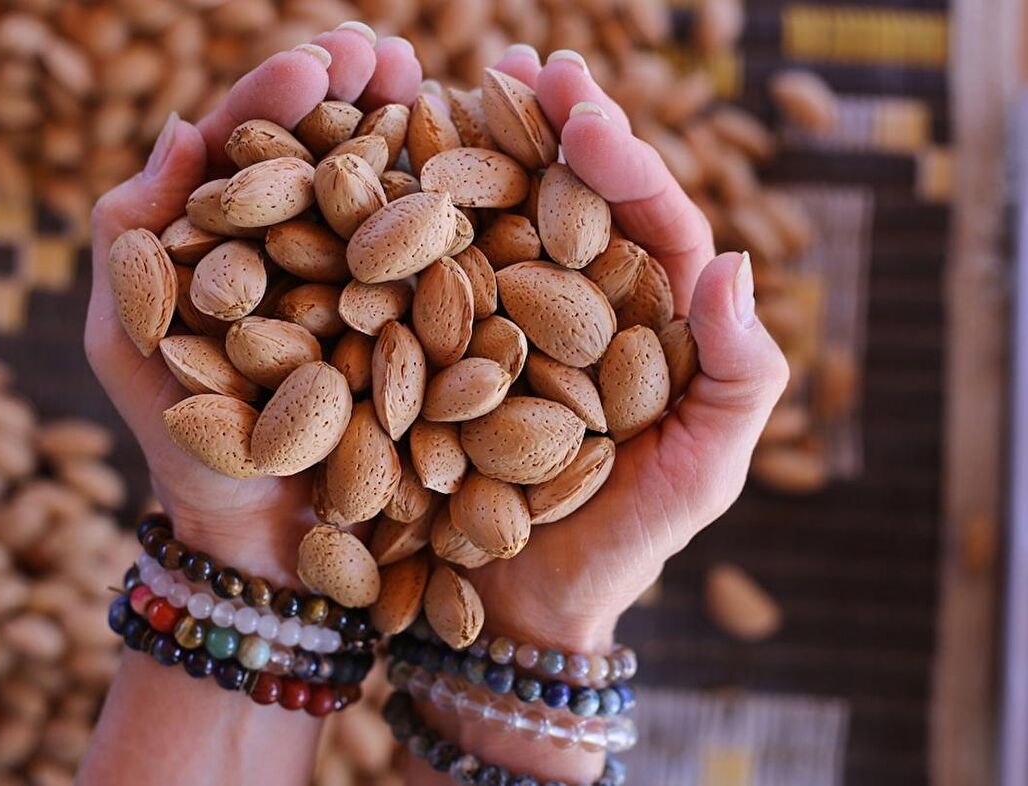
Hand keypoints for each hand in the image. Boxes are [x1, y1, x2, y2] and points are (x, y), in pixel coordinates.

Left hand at [84, 27, 422, 581]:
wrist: (267, 548)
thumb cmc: (187, 453)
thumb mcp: (128, 343)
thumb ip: (133, 239)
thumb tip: (183, 125)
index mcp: (231, 245)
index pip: (250, 149)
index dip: (279, 97)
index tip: (317, 65)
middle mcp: (302, 254)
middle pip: (324, 153)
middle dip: (352, 92)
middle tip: (383, 50)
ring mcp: (365, 288)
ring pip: (383, 192)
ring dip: (405, 126)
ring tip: (426, 77)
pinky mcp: (420, 331)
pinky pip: (437, 262)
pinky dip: (453, 207)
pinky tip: (475, 158)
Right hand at [409, 47, 788, 784]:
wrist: (517, 614)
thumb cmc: (622, 548)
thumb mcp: (704, 471)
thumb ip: (738, 373)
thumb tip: (734, 260)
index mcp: (652, 325)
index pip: (650, 222)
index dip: (625, 161)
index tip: (586, 116)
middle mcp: (580, 309)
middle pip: (575, 202)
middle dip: (558, 127)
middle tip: (532, 64)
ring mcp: (507, 324)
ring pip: (504, 220)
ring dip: (490, 148)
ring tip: (470, 83)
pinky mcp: (443, 350)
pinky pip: (434, 277)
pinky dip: (422, 218)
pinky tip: (404, 166)